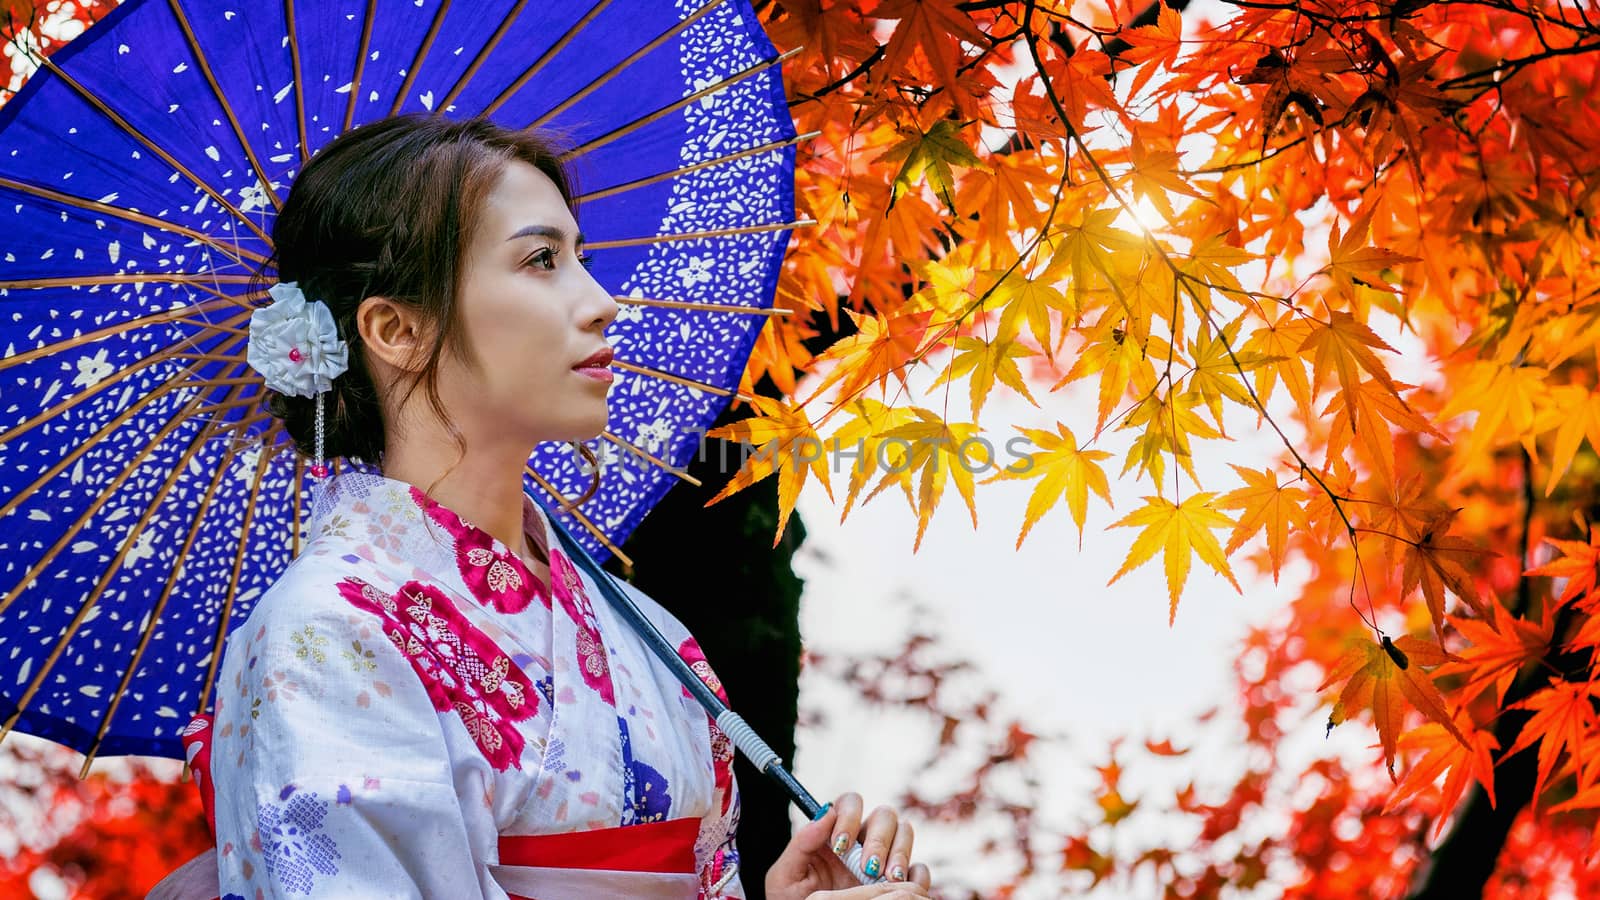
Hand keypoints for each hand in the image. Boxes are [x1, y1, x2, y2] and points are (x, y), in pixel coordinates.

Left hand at [765, 792, 932, 899]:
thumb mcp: (786, 878)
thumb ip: (800, 844)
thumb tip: (825, 813)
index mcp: (833, 834)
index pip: (850, 804)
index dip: (849, 817)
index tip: (840, 845)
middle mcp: (861, 842)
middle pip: (883, 815)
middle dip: (878, 839)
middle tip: (867, 867)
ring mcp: (883, 861)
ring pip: (905, 832)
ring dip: (899, 852)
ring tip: (887, 879)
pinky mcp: (899, 884)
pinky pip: (919, 869)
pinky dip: (915, 876)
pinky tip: (899, 888)